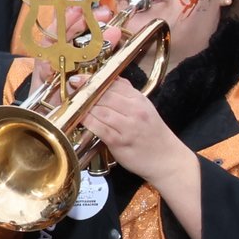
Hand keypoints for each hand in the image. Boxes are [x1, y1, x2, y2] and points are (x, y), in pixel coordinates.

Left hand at [78, 78, 196, 188]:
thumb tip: (110, 79)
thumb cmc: (153, 134)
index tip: (79, 78)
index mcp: (139, 100)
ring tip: (72, 103)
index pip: (113, 84)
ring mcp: (127, 126)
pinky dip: (87, 122)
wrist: (167, 159)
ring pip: (100, 110)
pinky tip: (78, 119)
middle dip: (85, 91)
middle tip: (71, 89)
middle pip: (104, 95)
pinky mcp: (119, 141)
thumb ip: (128, 94)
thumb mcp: (145, 108)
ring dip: (83, 106)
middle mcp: (134, 110)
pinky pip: (99, 128)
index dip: (93, 80)